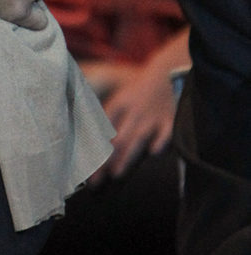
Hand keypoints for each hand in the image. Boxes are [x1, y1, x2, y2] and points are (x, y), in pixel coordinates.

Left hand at [82, 30, 188, 179]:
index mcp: (118, 105)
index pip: (101, 132)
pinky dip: (160, 141)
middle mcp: (133, 112)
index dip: (92, 150)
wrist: (167, 73)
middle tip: (94, 181)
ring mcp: (152, 116)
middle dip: (105, 161)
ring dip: (126, 156)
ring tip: (116, 174)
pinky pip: (166, 132)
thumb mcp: (121, 100)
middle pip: (117, 139)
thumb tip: (90, 144)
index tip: (84, 169)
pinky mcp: (171, 120)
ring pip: (137, 138)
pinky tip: (153, 153)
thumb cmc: (140, 92)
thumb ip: (109, 120)